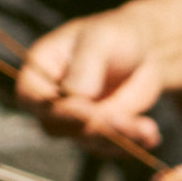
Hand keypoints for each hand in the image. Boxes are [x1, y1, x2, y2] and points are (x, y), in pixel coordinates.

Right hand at [15, 0, 181, 151]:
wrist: (143, 48)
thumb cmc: (113, 34)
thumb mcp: (98, 40)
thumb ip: (85, 66)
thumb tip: (75, 96)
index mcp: (41, 69)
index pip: (30, 96)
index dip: (52, 109)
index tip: (85, 112)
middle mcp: (52, 97)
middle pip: (57, 126)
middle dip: (91, 128)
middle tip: (122, 120)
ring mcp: (76, 117)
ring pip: (87, 141)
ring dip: (117, 139)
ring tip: (146, 128)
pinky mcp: (101, 130)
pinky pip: (111, 146)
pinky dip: (132, 144)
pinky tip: (150, 135)